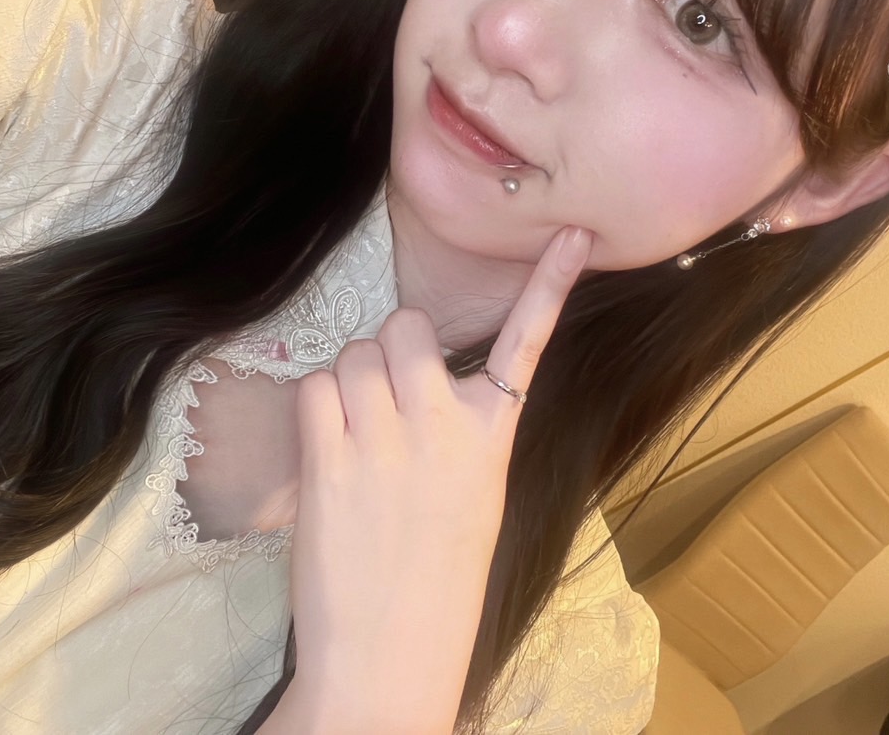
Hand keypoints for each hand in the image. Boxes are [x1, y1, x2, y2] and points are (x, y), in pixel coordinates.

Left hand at [284, 226, 591, 733]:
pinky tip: (328, 454)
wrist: (389, 655)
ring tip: (357, 441)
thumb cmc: (434, 578)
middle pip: (407, 327)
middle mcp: (445, 425)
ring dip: (348, 383)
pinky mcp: (330, 459)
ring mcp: (387, 438)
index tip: (574, 234)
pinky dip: (314, 410)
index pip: (527, 344)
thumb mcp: (474, 496)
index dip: (549, 284)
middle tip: (386, 404)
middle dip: (390, 353)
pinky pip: (314, 387)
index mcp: (492, 436)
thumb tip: (413, 372)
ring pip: (354, 353)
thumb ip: (457, 428)